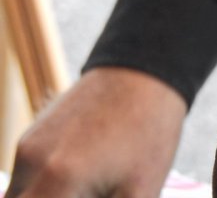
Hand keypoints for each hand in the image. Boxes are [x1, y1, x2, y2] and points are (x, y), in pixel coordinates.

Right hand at [6, 68, 185, 197]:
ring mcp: (26, 147)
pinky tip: (80, 187)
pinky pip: (23, 181)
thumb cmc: (149, 134)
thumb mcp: (138, 193)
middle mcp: (29, 163)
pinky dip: (42, 193)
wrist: (145, 74)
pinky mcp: (31, 136)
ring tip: (89, 191)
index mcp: (56, 181)